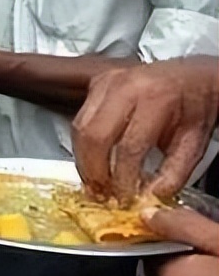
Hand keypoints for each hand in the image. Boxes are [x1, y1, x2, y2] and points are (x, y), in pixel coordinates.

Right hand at [73, 58, 218, 201]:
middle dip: (94, 171)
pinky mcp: (97, 83)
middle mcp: (126, 86)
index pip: (129, 147)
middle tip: (100, 194)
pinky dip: (82, 144)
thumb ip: (173, 174)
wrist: (193, 77)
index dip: (123, 178)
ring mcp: (107, 81)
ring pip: (80, 127)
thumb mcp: (194, 144)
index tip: (124, 198)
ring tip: (93, 182)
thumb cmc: (195, 108)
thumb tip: (146, 197)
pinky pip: (79, 118)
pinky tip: (92, 161)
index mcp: (156, 99)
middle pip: (95, 136)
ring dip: (83, 160)